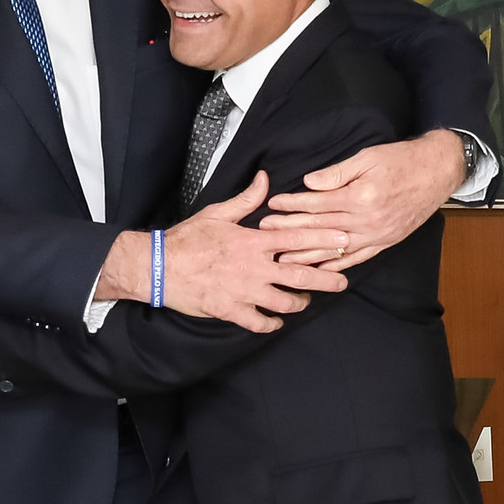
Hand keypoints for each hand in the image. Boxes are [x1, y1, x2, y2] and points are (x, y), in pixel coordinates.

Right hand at [159, 172, 349, 333]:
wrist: (157, 266)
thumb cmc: (187, 238)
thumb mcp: (217, 213)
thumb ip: (247, 199)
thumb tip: (266, 179)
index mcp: (252, 241)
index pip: (297, 239)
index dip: (325, 239)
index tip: (346, 240)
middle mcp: (253, 268)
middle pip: (301, 277)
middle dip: (327, 280)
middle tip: (342, 282)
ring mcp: (243, 292)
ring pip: (285, 303)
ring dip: (299, 303)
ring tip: (304, 300)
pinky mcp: (230, 311)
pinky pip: (260, 323)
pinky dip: (272, 324)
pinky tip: (276, 321)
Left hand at [259, 129, 462, 269]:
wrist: (438, 172)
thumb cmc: (402, 160)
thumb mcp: (368, 157)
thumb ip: (337, 173)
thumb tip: (310, 182)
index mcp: (361, 197)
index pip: (317, 204)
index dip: (292, 205)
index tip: (271, 205)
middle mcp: (368, 221)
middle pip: (320, 228)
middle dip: (290, 231)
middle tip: (265, 234)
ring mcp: (378, 234)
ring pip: (336, 248)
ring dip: (307, 255)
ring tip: (283, 260)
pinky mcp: (386, 242)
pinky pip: (358, 258)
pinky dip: (338, 265)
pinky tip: (320, 270)